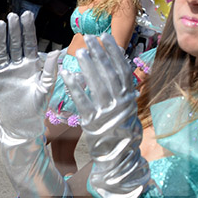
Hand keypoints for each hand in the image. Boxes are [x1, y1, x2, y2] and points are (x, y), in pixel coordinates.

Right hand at [0, 12, 57, 136]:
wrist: (22, 122)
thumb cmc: (37, 106)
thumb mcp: (46, 87)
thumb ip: (49, 69)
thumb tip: (56, 51)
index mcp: (31, 64)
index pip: (29, 42)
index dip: (27, 29)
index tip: (26, 14)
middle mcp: (17, 64)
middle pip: (14, 43)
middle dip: (14, 29)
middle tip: (12, 16)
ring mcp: (4, 70)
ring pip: (1, 49)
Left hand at [64, 34, 148, 197]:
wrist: (120, 159)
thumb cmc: (122, 132)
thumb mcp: (128, 109)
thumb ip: (123, 90)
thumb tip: (119, 67)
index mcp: (130, 98)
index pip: (122, 69)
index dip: (112, 52)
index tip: (104, 37)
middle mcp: (120, 103)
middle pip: (109, 72)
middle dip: (98, 53)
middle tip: (88, 38)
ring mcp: (107, 113)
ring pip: (97, 84)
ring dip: (88, 66)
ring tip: (79, 51)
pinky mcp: (93, 123)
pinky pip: (82, 101)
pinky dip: (75, 87)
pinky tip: (67, 74)